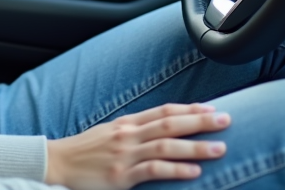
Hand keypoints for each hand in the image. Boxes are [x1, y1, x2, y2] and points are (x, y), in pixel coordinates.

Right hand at [44, 103, 230, 189]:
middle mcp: (128, 134)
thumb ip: (136, 130)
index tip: (213, 108)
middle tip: (227, 120)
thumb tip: (164, 129)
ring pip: (166, 145)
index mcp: (127, 123)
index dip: (190, 108)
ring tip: (220, 148)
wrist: (57, 163)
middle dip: (200, 121)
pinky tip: (194, 171)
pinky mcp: (121, 175)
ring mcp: (125, 154)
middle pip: (170, 123)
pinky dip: (175, 170)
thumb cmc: (86, 151)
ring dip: (196, 146)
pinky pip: (153, 170)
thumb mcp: (110, 133)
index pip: (164, 111)